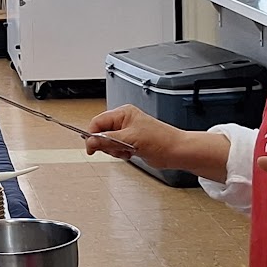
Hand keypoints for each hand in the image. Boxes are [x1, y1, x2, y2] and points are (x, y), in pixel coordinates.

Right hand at [80, 105, 225, 181]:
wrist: (176, 151)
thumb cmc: (161, 140)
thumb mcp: (130, 139)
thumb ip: (107, 140)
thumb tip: (90, 142)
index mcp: (123, 113)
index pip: (98, 122)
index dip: (93, 135)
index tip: (91, 147)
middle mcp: (124, 121)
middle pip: (101, 132)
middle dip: (106, 144)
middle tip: (117, 148)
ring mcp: (127, 132)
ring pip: (108, 142)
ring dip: (114, 150)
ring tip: (126, 151)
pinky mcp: (131, 143)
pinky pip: (116, 148)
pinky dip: (120, 153)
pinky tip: (130, 154)